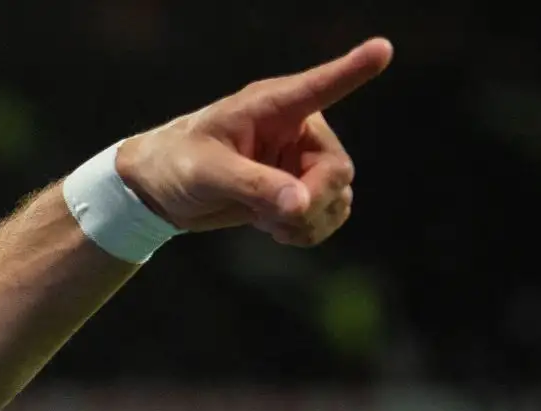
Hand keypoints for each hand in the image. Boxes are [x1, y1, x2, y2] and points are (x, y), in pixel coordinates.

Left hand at [115, 38, 392, 246]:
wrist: (158, 190)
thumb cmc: (175, 163)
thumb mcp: (208, 174)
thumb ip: (254, 187)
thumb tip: (302, 206)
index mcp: (274, 106)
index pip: (321, 86)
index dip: (354, 69)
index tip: (383, 49)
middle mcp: (297, 129)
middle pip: (337, 170)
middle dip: (314, 202)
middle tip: (278, 221)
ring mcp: (300, 161)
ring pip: (338, 196)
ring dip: (311, 221)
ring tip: (270, 226)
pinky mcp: (296, 189)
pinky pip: (327, 214)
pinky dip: (308, 230)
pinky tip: (275, 229)